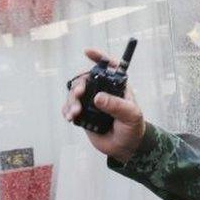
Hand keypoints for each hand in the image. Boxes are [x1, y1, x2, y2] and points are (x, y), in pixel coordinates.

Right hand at [62, 48, 146, 163]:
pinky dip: (67, 110)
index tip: (88, 52)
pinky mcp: (84, 114)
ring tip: (75, 113)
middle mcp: (103, 91)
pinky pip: (70, 108)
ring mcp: (92, 103)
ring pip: (75, 94)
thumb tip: (98, 97)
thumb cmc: (133, 128)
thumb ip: (116, 106)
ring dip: (71, 101)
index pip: (109, 67)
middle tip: (79, 94)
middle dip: (79, 85)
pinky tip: (70, 117)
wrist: (125, 147)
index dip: (99, 57)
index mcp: (118, 87)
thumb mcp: (130, 115)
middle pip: (86, 79)